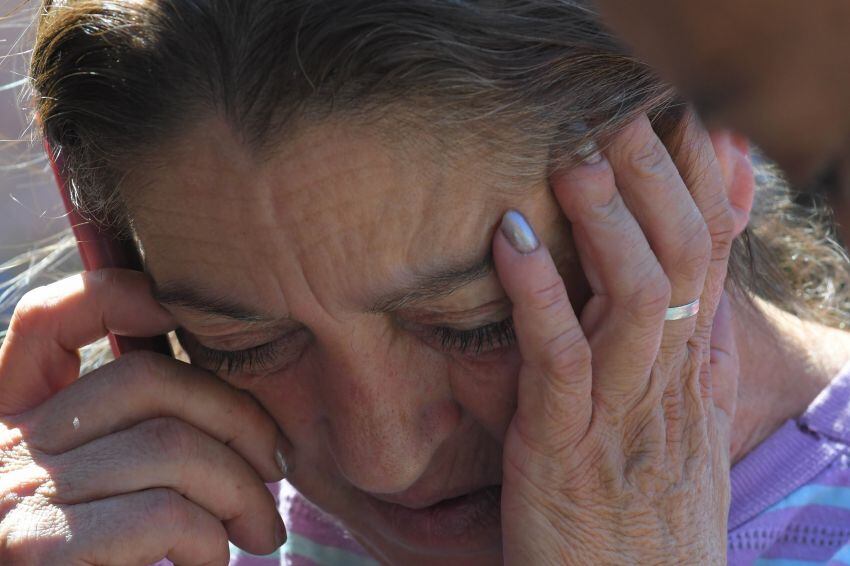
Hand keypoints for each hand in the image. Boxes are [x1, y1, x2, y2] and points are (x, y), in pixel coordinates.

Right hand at [0, 269, 289, 564]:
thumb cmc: (87, 561)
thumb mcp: (95, 498)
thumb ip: (124, 443)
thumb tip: (201, 402)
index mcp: (17, 427)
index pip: (46, 322)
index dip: (115, 296)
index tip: (176, 314)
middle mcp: (6, 451)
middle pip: (145, 383)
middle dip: (238, 419)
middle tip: (273, 474)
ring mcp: (16, 500)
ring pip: (169, 448)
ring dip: (241, 493)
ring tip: (260, 535)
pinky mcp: (38, 553)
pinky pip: (161, 515)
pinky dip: (208, 540)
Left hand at [495, 115, 738, 563]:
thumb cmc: (640, 516)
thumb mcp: (672, 433)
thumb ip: (672, 362)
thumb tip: (676, 299)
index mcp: (693, 376)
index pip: (713, 262)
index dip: (703, 188)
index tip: (683, 124)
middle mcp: (670, 385)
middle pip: (684, 259)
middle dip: (659, 180)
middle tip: (625, 113)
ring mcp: (623, 414)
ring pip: (637, 296)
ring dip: (607, 220)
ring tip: (575, 155)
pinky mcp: (567, 446)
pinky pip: (559, 355)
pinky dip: (537, 291)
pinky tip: (512, 238)